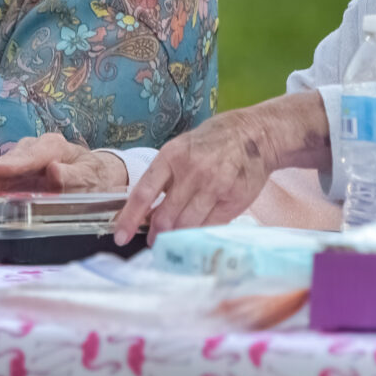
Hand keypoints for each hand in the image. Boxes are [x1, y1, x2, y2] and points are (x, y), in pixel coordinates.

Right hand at [0, 134, 127, 194]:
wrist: (99, 174)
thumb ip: (72, 177)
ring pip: (8, 163)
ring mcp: (28, 154)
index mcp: (56, 146)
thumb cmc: (94, 177)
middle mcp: (39, 146)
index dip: (13, 164)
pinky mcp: (22, 166)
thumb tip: (53, 171)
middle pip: (15, 158)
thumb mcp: (89, 180)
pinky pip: (6, 171)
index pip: (33, 155)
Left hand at [110, 94, 329, 245]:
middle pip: (165, 216)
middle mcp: (192, 172)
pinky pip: (210, 226)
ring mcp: (215, 186)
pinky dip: (199, 233)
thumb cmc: (212, 143)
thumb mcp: (180, 149)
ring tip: (173, 240)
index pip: (144, 193)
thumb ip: (164, 178)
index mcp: (171, 156)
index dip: (130, 218)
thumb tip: (145, 212)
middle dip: (156, 234)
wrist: (255, 134)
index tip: (120, 237)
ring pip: (187, 225)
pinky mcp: (234, 200)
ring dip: (176, 237)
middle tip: (153, 241)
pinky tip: (195, 232)